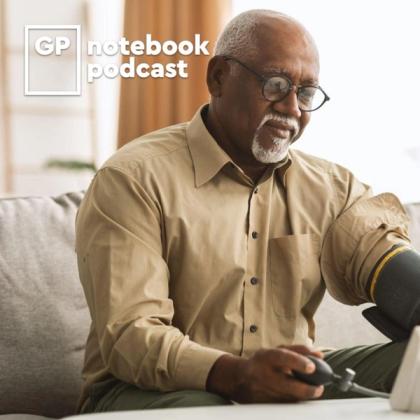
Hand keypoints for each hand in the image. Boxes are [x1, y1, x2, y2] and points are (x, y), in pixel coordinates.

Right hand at [206, 345, 323, 402]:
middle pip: (288, 385)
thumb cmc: (263, 361)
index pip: (283, 357)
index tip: (312, 367)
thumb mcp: (277, 350)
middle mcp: (263, 374)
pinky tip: (299, 396)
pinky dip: (295, 401)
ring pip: (289, 397)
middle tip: (319, 388)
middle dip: (306, 389)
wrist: (240, 378)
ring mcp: (263, 391)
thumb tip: (320, 355)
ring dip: (303, 396)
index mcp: (266, 357)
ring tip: (312, 390)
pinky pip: (285, 405)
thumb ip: (299, 351)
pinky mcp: (265, 404)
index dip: (298, 362)